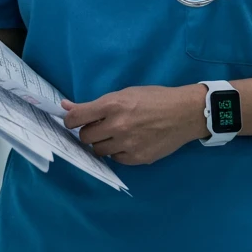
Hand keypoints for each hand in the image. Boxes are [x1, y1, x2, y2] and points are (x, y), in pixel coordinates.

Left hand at [62, 85, 206, 165]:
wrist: (185, 113)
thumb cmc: (155, 99)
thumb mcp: (125, 93)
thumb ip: (96, 104)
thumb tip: (66, 106)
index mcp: (113, 105)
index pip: (76, 118)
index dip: (70, 120)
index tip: (73, 122)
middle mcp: (117, 126)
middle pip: (85, 137)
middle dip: (89, 132)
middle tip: (100, 127)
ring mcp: (127, 144)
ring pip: (98, 151)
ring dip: (103, 143)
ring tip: (117, 134)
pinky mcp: (137, 159)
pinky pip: (116, 159)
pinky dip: (118, 152)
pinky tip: (130, 142)